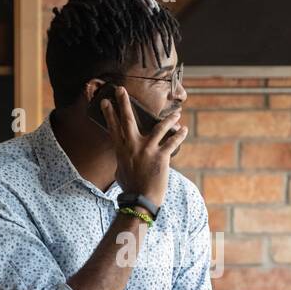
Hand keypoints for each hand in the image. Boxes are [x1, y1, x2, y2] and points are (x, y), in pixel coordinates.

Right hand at [101, 86, 186, 210]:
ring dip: (169, 119)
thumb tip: (124, 154)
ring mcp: (147, 150)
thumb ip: (124, 158)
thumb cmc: (130, 188)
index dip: (109, 113)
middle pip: (128, 119)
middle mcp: (132, 146)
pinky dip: (179, 135)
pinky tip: (184, 129)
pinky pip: (172, 142)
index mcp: (121, 150)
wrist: (141, 200)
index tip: (106, 101)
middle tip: (121, 89)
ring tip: (177, 113)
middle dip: (124, 103)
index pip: (113, 127)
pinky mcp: (161, 156)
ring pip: (159, 127)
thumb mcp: (121, 170)